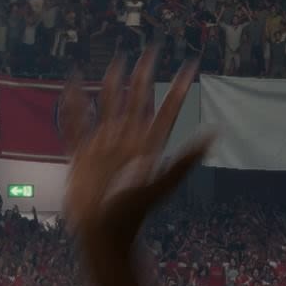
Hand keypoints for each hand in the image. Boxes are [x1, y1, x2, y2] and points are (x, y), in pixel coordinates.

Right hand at [59, 54, 210, 265]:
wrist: (101, 235)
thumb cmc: (130, 215)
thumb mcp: (159, 187)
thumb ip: (183, 161)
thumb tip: (213, 134)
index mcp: (146, 145)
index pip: (167, 110)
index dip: (178, 89)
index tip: (190, 65)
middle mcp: (126, 140)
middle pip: (137, 100)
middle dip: (144, 75)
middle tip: (152, 49)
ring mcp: (103, 146)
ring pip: (108, 105)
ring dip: (112, 84)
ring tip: (117, 61)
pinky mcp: (82, 156)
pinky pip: (76, 124)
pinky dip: (73, 105)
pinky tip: (72, 86)